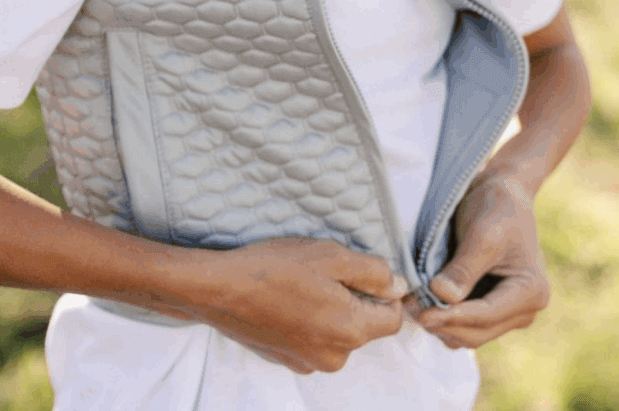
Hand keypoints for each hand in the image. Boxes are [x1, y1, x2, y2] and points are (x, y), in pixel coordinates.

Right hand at [193, 237, 407, 373]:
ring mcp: (308, 362)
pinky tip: (287, 299)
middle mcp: (334, 356)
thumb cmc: (275, 268)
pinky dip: (308, 321)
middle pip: (364, 326)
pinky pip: (313, 339)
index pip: (393, 319)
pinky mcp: (287, 360)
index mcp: (351, 331)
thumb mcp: (331, 256)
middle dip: (354, 298)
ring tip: (302, 283)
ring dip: (330, 309)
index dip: (386, 292)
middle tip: (326, 271)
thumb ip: (373, 273)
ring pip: (337, 332)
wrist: (220, 289)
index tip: (365, 271)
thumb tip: (398, 287)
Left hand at [406, 177, 549, 349]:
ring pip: (471, 334)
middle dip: (444, 323)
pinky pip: (467, 325)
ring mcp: (509, 312)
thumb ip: (464, 267)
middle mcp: (525, 309)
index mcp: (532, 291)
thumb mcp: (482, 233)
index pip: (487, 315)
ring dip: (442, 325)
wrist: (502, 192)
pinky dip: (446, 319)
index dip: (452, 317)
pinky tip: (425, 303)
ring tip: (413, 305)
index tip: (423, 313)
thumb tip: (442, 296)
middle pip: (479, 332)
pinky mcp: (492, 307)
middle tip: (410, 309)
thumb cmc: (496, 207)